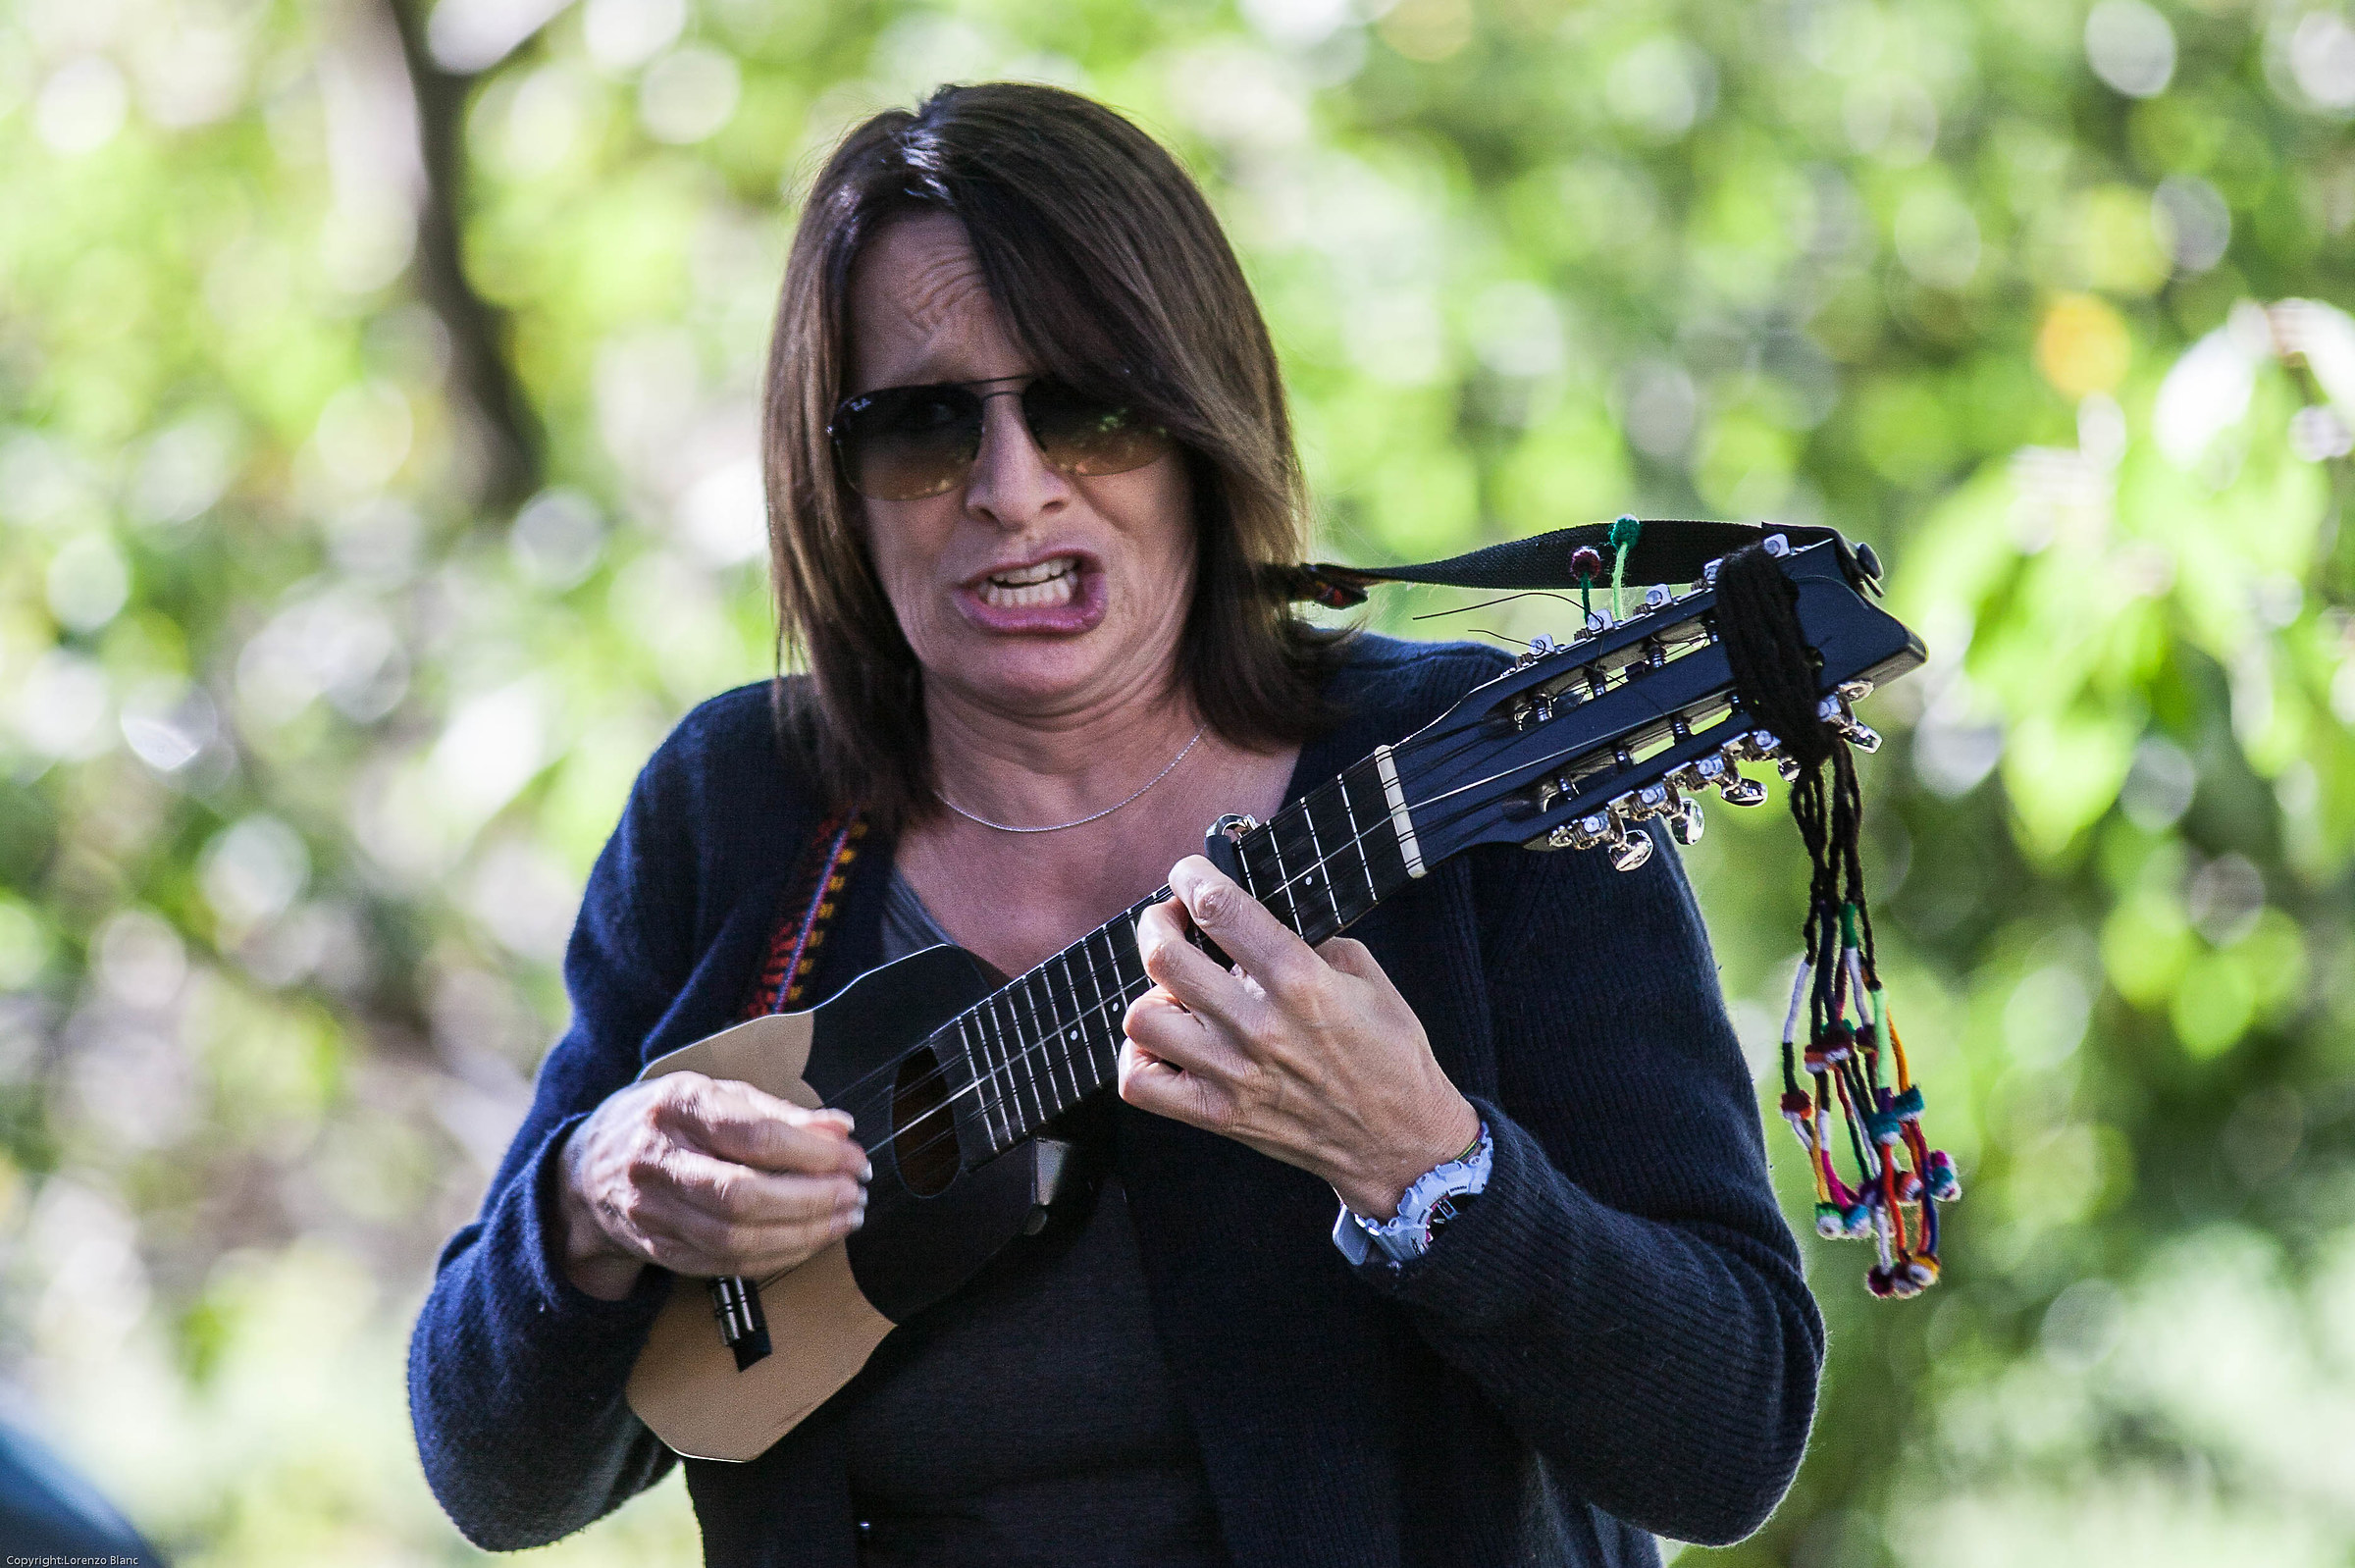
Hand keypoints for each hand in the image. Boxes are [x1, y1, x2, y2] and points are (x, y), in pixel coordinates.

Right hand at [555, 1072, 870, 1300]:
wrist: (584, 1170)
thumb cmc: (666, 1122)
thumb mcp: (715, 1094)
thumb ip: (778, 1112)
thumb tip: (840, 1128)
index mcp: (677, 1107)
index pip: (754, 1136)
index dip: (813, 1152)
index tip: (853, 1157)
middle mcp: (658, 1161)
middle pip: (743, 1196)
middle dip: (812, 1200)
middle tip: (854, 1193)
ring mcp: (653, 1212)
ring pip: (735, 1239)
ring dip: (803, 1235)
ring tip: (844, 1218)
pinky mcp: (658, 1250)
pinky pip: (726, 1265)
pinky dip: (777, 1257)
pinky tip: (809, 1241)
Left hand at [1120, 855, 1479, 1218]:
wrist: (1400, 1142)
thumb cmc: (1389, 1056)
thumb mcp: (1366, 976)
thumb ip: (1311, 941)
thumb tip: (1260, 919)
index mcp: (1298, 980)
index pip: (1219, 909)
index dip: (1191, 877)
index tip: (1188, 874)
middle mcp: (1257, 1025)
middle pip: (1164, 956)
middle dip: (1158, 922)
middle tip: (1170, 921)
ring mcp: (1232, 1074)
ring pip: (1143, 1017)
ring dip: (1153, 993)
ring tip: (1177, 992)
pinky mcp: (1218, 1115)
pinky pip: (1141, 1084)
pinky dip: (1139, 1059)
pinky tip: (1164, 1045)